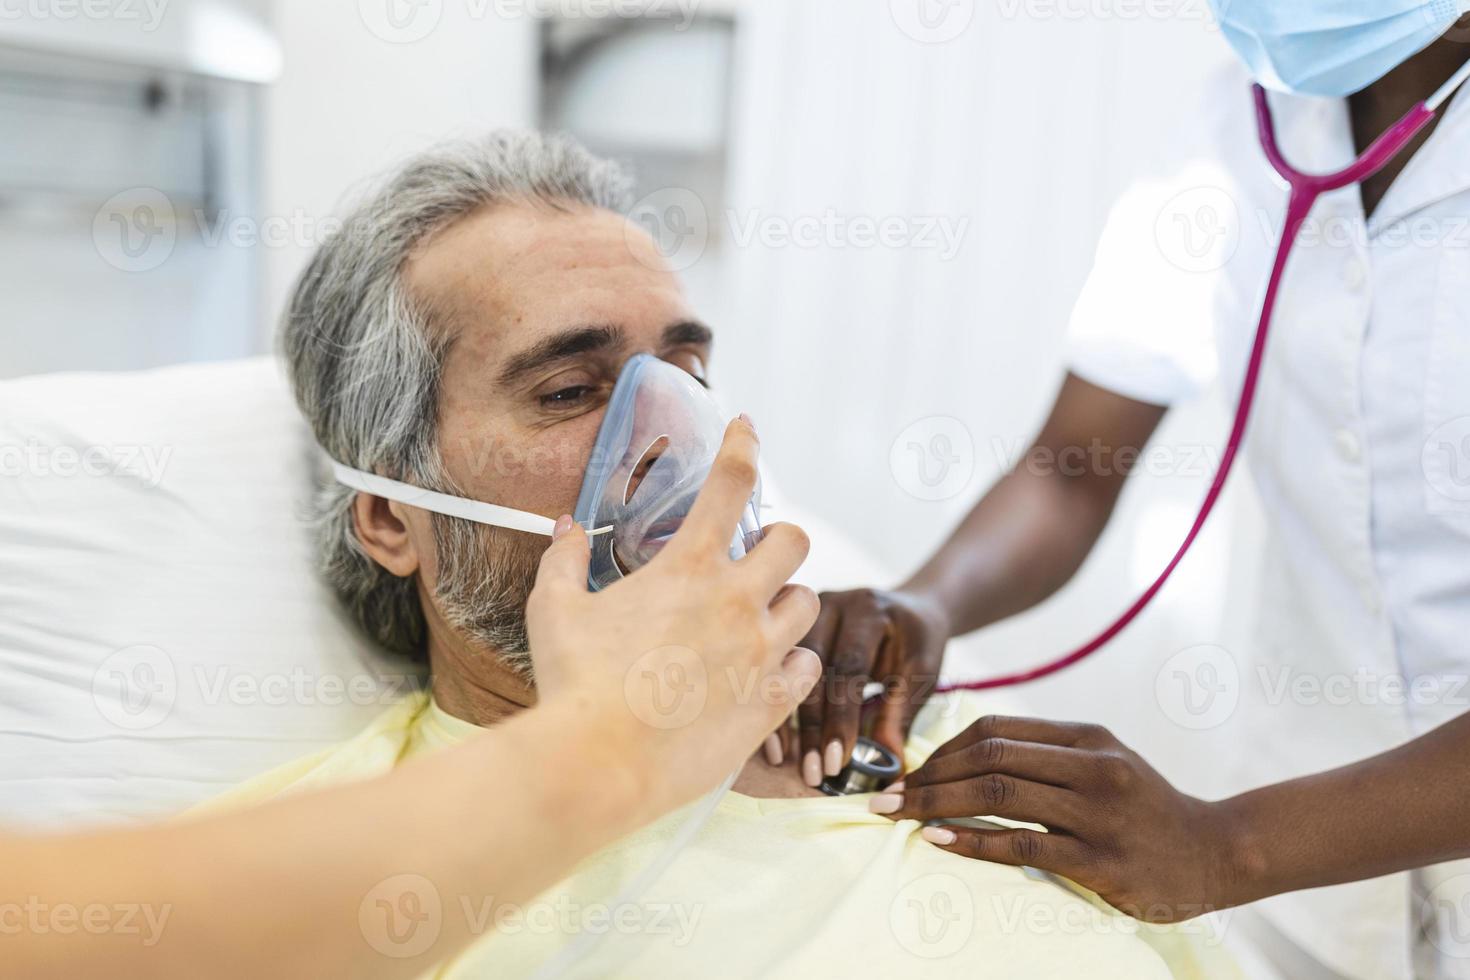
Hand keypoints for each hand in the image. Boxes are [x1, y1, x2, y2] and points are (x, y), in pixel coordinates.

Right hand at [527, 416, 823, 820]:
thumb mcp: (555, 610)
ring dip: (787, 602)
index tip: (746, 427)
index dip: (743, 444)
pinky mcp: (770, 704)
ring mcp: (760, 653)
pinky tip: (771, 668)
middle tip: (757, 555)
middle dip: (780, 540)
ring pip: (808, 604)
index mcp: (688, 567)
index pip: (731, 482)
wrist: (598, 763)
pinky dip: (795, 661)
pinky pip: (808, 667)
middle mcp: (736, 602)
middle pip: (794, 541)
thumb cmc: (573, 684)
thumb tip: (565, 527)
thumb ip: (564, 560)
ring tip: (760, 616)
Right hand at [792, 587, 948, 786]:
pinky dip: (775, 705)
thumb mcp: (921, 673)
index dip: (842, 717)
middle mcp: (831, 605)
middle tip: (814, 771)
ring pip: (787, 669)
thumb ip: (901, 715)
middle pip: (812, 669)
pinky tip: (774, 741)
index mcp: (868, 610)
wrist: (912, 607)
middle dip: (811, 725)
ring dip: (784, 717)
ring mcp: (806, 615)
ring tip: (785, 761)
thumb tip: (891, 767)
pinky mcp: (794, 628)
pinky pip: (779, 669)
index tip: (838, 761)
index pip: (849, 667)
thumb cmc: (918, 641)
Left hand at [871, 715, 1246, 921]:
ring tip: (898, 815)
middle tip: (885, 796)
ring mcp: (1098, 813)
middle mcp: (1092, 766)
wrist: (1216, 853)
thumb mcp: (1103, 763)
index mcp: (1086, 737)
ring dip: (937, 804)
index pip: (995, 728)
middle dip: (927, 775)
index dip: (941, 747)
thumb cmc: (1144, 808)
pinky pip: (1022, 845)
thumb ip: (1045, 755)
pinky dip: (972, 840)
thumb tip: (963, 758)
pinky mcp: (1101, 860)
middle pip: (989, 756)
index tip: (907, 771)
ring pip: (999, 794)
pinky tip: (937, 841)